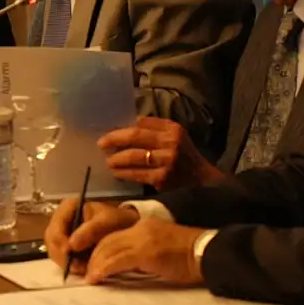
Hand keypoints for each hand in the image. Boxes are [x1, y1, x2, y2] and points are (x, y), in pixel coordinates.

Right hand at [44, 198, 139, 276]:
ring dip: (67, 263)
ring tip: (83, 268)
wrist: (128, 228)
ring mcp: (64, 234)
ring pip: (56, 252)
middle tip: (77, 267)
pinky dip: (72, 265)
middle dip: (62, 256)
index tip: (69, 253)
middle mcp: (62, 220)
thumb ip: (90, 231)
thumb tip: (71, 245)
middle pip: (52, 242)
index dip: (59, 242)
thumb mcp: (107, 221)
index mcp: (68, 207)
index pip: (54, 227)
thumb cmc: (117, 220)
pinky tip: (84, 268)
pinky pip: (64, 258)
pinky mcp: (69, 247)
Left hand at [85, 219, 205, 285]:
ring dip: (96, 264)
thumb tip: (124, 265)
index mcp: (144, 224)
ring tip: (90, 277)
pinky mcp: (146, 252)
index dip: (100, 248)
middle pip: (108, 240)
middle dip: (94, 256)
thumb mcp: (160, 247)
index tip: (93, 262)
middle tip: (87, 271)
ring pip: (109, 248)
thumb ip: (142, 250)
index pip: (114, 234)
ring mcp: (143, 238)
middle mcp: (140, 227)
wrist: (206, 252)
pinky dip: (105, 269)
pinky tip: (98, 277)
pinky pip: (118, 259)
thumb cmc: (188, 255)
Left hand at [98, 116, 222, 189]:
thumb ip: (155, 129)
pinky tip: (117, 173)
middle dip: (114, 139)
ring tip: (108, 161)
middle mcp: (170, 142)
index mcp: (172, 129)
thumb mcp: (175, 137)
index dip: (123, 126)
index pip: (142, 122)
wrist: (202, 182)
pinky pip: (136, 174)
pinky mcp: (162, 179)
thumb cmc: (185, 157)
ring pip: (133, 156)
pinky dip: (124, 173)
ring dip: (116, 159)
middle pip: (135, 136)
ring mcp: (166, 161)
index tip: (109, 129)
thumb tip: (126, 125)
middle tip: (101, 143)